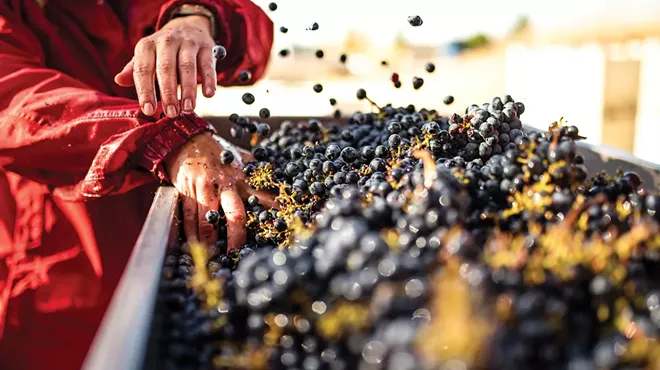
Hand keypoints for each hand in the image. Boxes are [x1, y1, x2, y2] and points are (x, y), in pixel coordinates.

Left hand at [114, 15, 216, 117]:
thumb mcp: (146, 57)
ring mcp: (187, 43)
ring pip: (187, 67)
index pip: (143, 69)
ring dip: (188, 89)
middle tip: (171, 113)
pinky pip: (207, 64)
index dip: (145, 91)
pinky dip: (209, 80)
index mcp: (147, 46)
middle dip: (168, 93)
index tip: (148, 110)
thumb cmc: (164, 51)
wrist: (188, 27)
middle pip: (166, 68)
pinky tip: (209, 95)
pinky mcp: (206, 47)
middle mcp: (166, 41)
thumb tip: (119, 80)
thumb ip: (134, 70)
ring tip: (188, 108)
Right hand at [165, 132, 275, 249]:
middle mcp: (225, 184)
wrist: (185, 139)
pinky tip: (195, 246)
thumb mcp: (240, 157)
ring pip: (208, 221)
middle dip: (237, 237)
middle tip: (238, 253)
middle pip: (235, 215)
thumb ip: (255, 170)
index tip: (281, 228)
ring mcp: (205, 189)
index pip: (263, 198)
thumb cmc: (217, 151)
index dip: (274, 213)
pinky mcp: (187, 192)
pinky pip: (189, 217)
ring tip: (214, 256)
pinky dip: (192, 234)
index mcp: (243, 177)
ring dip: (211, 241)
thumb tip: (277, 180)